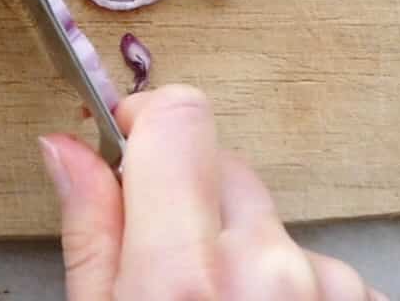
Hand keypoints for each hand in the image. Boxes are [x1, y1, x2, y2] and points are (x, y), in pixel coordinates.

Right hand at [41, 85, 385, 300]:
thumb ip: (92, 237)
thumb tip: (67, 149)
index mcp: (184, 276)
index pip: (180, 117)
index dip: (144, 124)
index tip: (126, 150)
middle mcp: (268, 269)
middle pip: (223, 169)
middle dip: (188, 203)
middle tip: (166, 274)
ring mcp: (332, 287)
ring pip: (272, 225)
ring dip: (246, 258)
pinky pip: (319, 267)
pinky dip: (295, 292)